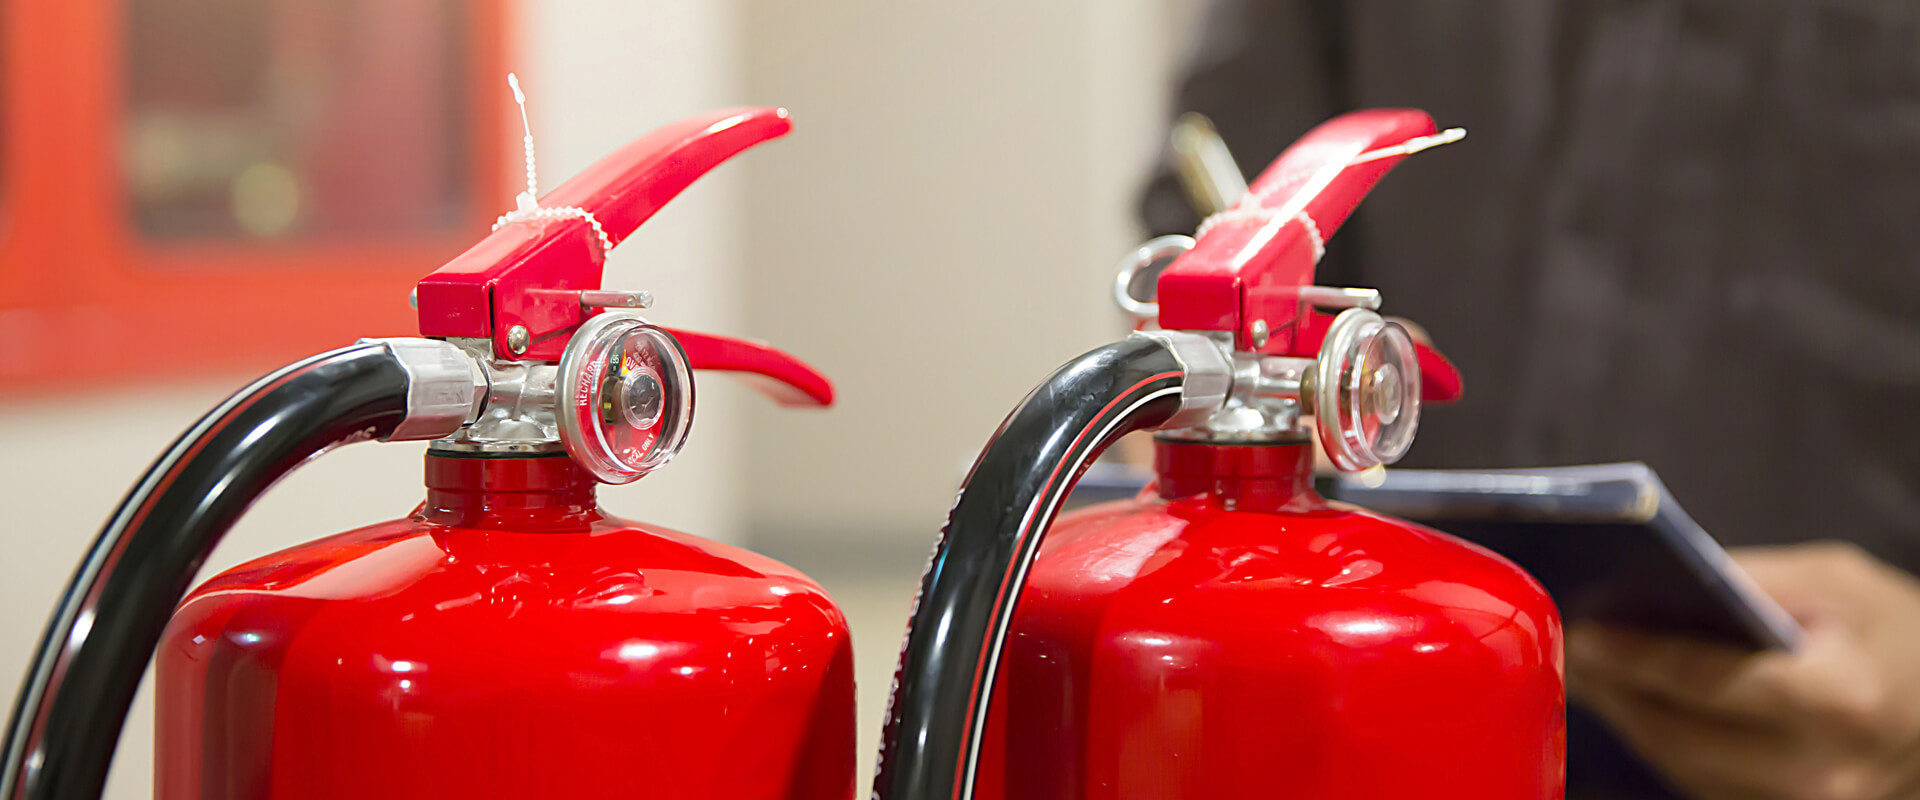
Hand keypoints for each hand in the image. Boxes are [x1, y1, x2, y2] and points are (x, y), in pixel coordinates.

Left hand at [1567, 542, 1919, 799]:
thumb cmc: (1900, 636)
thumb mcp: (1840, 582)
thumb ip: (1751, 580)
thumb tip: (1658, 581)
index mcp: (1837, 699)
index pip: (1705, 679)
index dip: (1635, 655)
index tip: (1584, 630)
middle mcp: (1819, 770)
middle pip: (1678, 734)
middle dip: (1615, 690)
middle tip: (1572, 649)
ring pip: (1681, 766)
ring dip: (1630, 720)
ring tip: (1592, 674)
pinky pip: (1704, 783)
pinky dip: (1665, 743)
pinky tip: (1638, 706)